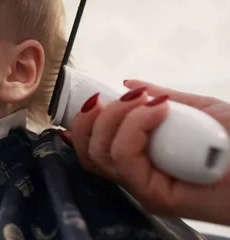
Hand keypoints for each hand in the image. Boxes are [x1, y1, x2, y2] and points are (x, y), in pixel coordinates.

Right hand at [60, 80, 229, 224]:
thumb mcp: (196, 108)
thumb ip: (161, 96)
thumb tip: (128, 82)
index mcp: (139, 158)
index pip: (90, 147)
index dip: (82, 122)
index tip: (97, 98)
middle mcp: (136, 175)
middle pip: (87, 151)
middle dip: (94, 117)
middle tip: (128, 97)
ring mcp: (143, 188)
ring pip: (101, 154)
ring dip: (118, 118)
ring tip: (151, 103)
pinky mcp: (156, 196)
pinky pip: (126, 160)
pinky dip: (135, 127)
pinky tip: (161, 110)